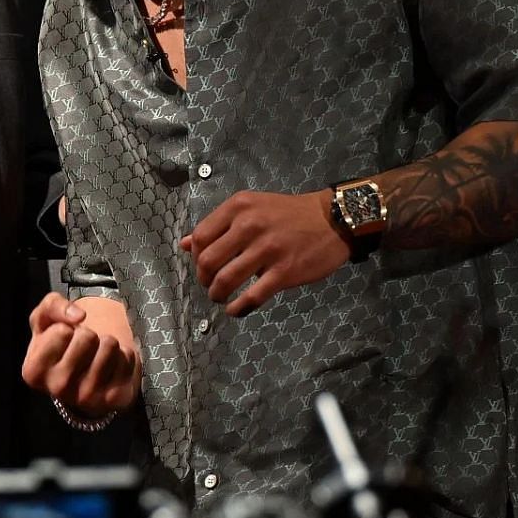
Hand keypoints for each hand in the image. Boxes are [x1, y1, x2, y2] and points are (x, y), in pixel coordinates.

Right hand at [21, 293, 138, 415]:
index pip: (61, 332)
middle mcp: (58, 389)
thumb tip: (79, 315)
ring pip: (110, 346)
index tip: (63, 341)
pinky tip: (110, 367)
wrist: (85, 373)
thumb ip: (52, 306)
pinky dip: (122, 355)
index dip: (65, 328)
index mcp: (34, 372)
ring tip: (96, 356)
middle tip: (82, 348)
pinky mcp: (115, 399)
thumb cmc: (60, 343)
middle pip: (87, 337)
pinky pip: (128, 357)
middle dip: (87, 334)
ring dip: (106, 344)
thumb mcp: (45, 320)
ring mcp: (88, 397)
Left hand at [180, 191, 350, 316]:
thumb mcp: (252, 207)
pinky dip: (238, 308)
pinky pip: (251, 297)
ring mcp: (267, 250)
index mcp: (239, 208)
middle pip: (207, 262)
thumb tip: (183, 244)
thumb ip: (219, 224)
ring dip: (217, 295)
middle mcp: (249, 226)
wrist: (334, 219)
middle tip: (211, 285)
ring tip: (221, 298)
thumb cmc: (290, 214)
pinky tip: (236, 310)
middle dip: (204, 280)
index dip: (195, 257)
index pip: (200, 237)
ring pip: (225, 281)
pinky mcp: (284, 271)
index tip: (203, 266)